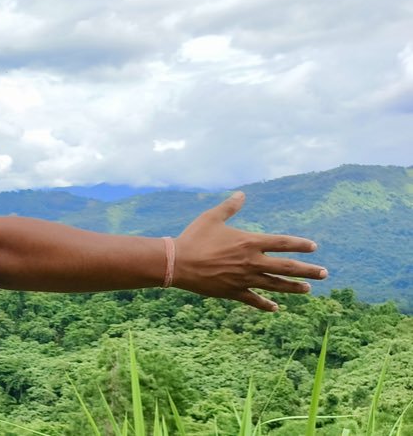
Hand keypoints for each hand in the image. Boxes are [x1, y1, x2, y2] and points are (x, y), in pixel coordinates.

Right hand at [172, 192, 326, 311]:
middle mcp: (252, 262)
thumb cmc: (194, 237)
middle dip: (308, 271)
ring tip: (308, 290)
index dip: (300, 245)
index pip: (283, 243)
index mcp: (250, 242)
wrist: (177, 263)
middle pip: (287, 267)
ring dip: (293, 288)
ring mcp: (244, 279)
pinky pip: (254, 299)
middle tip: (325, 273)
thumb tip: (242, 194)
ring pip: (276, 285)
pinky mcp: (233, 292)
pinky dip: (265, 304)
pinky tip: (276, 307)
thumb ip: (229, 207)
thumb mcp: (211, 218)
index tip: (314, 247)